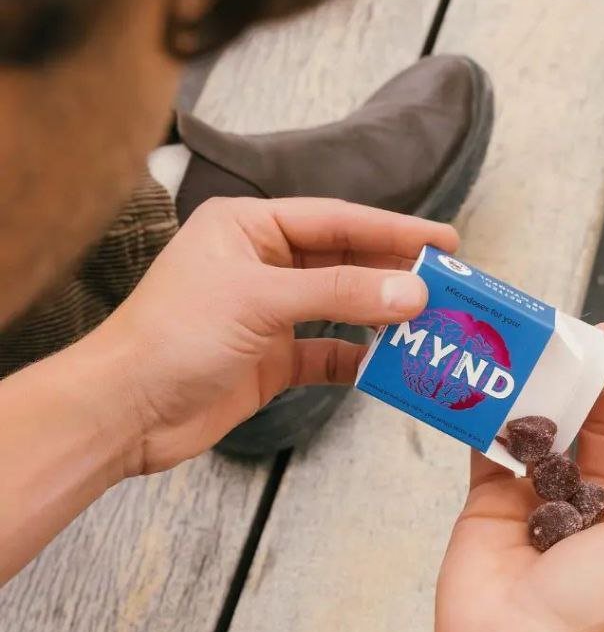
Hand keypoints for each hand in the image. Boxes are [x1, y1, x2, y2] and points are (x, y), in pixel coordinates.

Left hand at [84, 195, 456, 474]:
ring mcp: (266, 314)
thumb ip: (340, 293)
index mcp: (248, 228)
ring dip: (381, 316)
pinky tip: (386, 364)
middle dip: (394, 274)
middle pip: (344, 261)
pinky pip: (326, 353)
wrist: (125, 411)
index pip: (336, 220)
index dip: (393, 230)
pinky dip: (356, 359)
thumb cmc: (174, 337)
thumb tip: (412, 293)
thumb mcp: (261, 301)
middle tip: (449, 284)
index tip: (444, 242)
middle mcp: (260, 265)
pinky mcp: (269, 360)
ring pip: (340, 307)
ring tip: (430, 323)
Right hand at [436, 325, 603, 631]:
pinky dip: (499, 415)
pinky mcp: (489, 504)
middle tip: (603, 337)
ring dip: (558, 389)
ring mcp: (537, 504)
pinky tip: (509, 377)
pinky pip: (495, 449)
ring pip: (552, 433)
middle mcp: (590, 511)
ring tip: (559, 347)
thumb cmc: (593, 609)